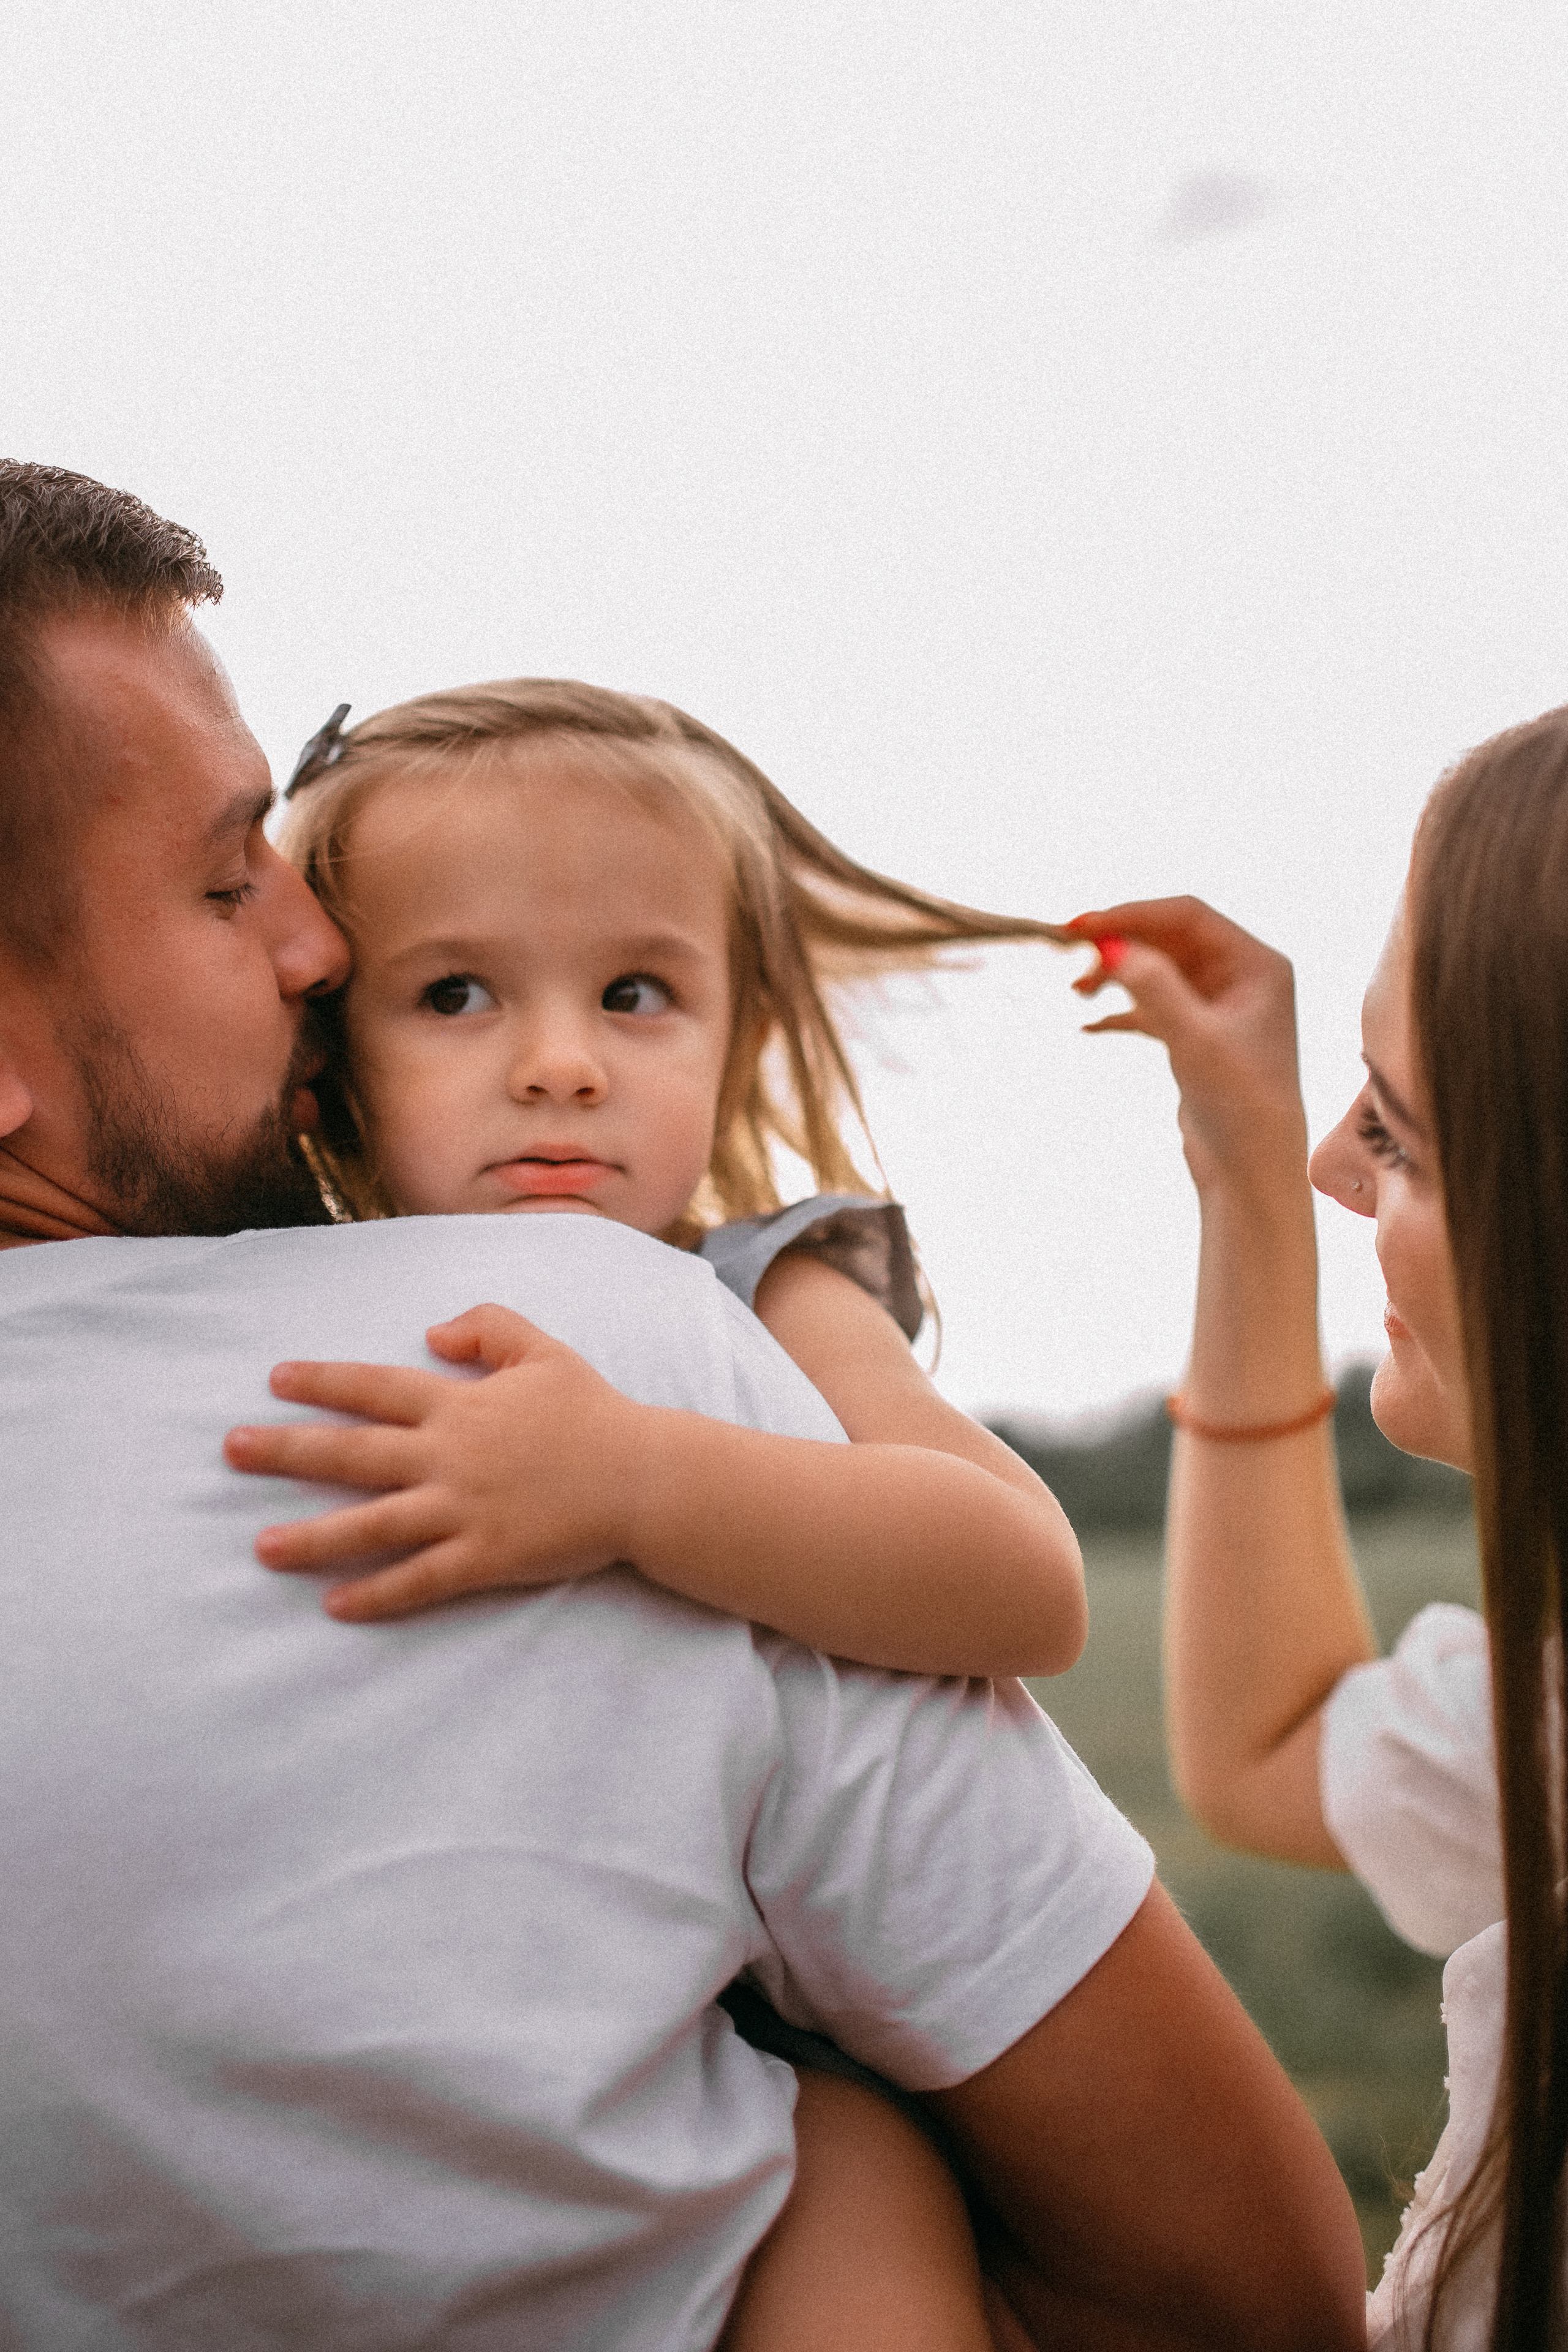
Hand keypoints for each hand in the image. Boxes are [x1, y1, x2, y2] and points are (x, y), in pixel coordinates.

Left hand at [223, 1304, 643, 1620]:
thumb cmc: (595, 1412)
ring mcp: (464, 1509)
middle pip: (353, 1452)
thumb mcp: (544, 1350)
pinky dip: (377, 1594)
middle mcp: (450, 1455)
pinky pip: (420, 1579)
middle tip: (231, 1450)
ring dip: (312, 1536)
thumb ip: (488, 1328)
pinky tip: (335, 1604)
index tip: (275, 1380)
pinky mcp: (485, 1557)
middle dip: (287, 1449)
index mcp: (460, 1404)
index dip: (323, 1382)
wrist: (644, 1476)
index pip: (375, 1388)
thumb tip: (431, 1331)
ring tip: (261, 1546)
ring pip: (372, 1524)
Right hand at [1067, 898, 1307, 1198]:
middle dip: (1120, 944)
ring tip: (1076, 991)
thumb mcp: (1194, 1040)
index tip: (1080, 926)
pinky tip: (1088, 1025)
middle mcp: (1242, 977)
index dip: (1132, 914)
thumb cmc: (1239, 1105)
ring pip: (1157, 971)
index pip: (1187, 915)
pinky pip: (1152, 1007)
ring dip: (1116, 976)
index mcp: (1257, 964)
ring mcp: (1219, 1006)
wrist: (1250, 1172)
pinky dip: (1121, 1012)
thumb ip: (1154, 987)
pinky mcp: (1198, 1036)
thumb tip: (1109, 944)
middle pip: (1168, 938)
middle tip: (1068, 953)